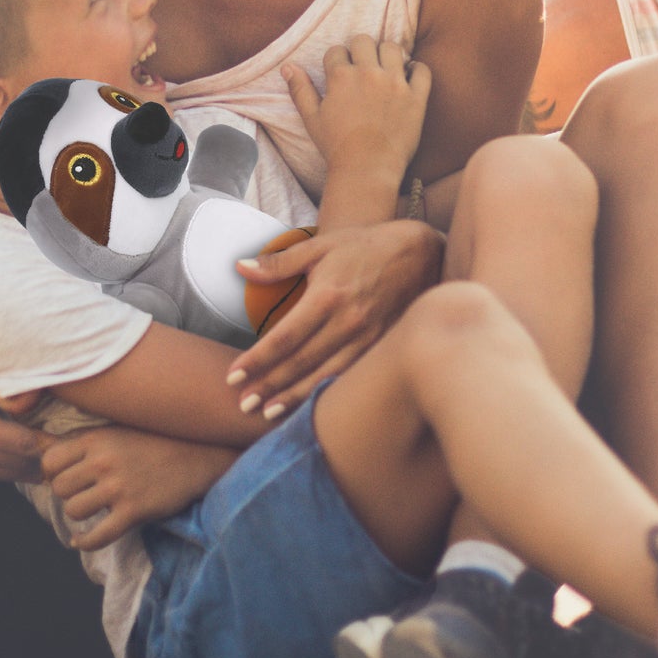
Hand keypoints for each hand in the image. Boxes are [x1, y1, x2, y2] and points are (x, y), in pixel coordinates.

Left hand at [40, 427, 234, 550]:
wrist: (200, 455)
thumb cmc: (157, 440)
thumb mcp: (119, 429)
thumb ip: (85, 439)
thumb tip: (40, 443)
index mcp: (98, 438)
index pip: (50, 461)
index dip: (55, 472)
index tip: (69, 476)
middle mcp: (104, 461)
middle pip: (59, 488)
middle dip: (69, 493)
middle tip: (86, 492)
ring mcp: (119, 487)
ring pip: (73, 511)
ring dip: (80, 514)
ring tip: (95, 508)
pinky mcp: (133, 511)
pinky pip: (96, 536)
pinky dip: (84, 542)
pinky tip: (82, 540)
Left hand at [229, 220, 444, 417]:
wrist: (424, 253)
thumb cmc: (367, 246)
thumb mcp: (323, 244)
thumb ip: (280, 261)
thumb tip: (239, 267)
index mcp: (328, 296)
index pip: (284, 337)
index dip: (257, 360)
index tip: (233, 376)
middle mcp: (348, 322)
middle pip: (301, 363)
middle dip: (269, 386)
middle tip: (243, 403)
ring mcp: (368, 338)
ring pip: (325, 376)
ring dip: (294, 397)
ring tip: (267, 412)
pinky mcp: (382, 346)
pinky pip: (350, 375)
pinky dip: (327, 391)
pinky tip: (310, 405)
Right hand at [286, 37, 431, 183]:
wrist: (367, 169)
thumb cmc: (336, 146)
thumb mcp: (312, 118)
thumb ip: (300, 90)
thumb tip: (287, 67)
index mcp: (341, 77)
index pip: (337, 50)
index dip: (336, 60)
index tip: (340, 72)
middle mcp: (368, 73)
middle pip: (364, 41)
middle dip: (360, 50)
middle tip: (362, 66)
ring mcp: (395, 83)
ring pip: (393, 48)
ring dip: (387, 54)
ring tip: (385, 67)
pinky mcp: (416, 96)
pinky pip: (422, 69)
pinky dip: (416, 68)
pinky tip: (409, 76)